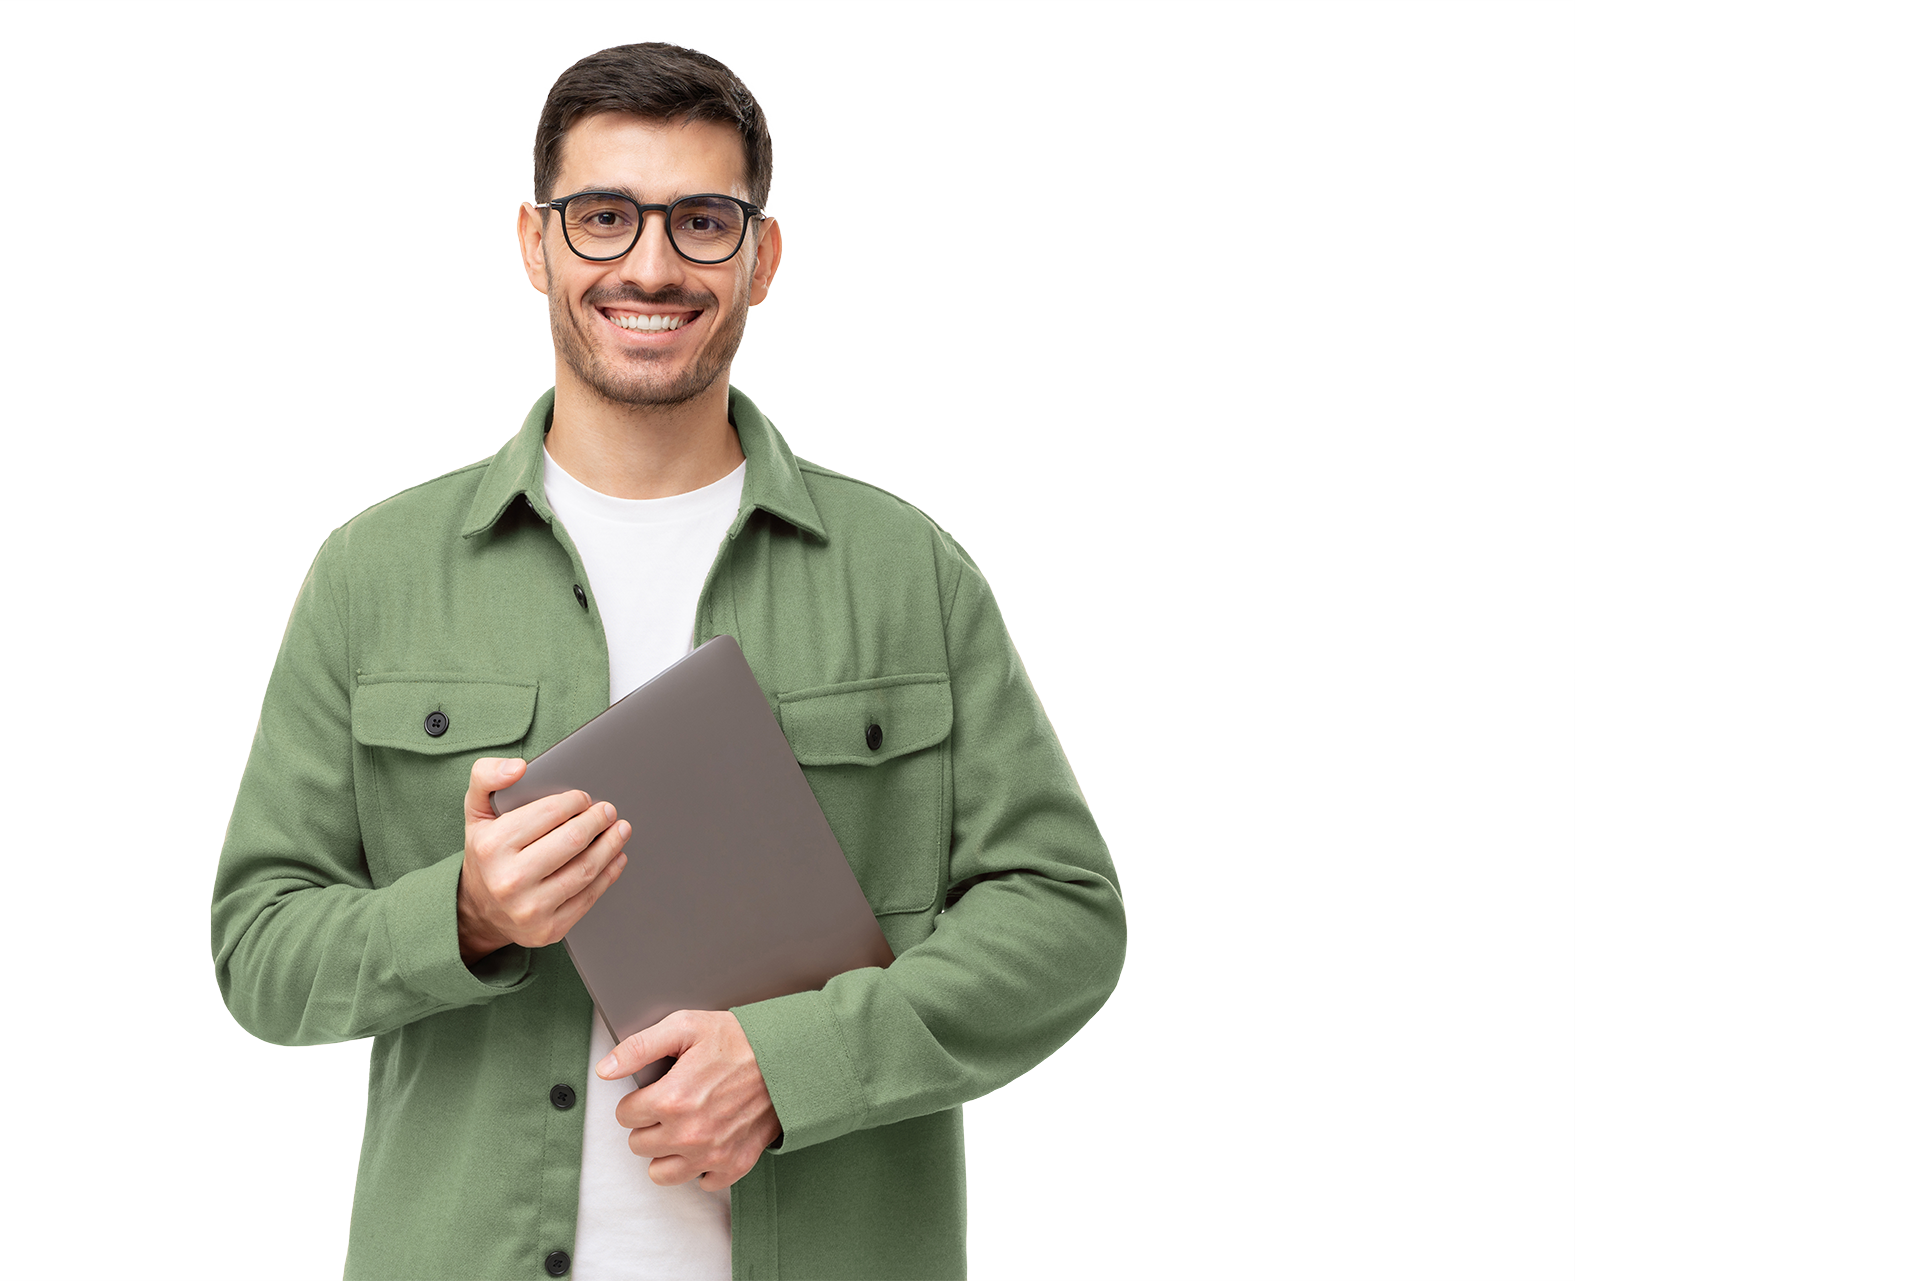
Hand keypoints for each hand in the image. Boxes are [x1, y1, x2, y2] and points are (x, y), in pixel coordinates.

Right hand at [456, 757, 629, 962]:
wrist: (479, 910)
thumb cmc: (486, 853)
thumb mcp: (476, 812)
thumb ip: (487, 777)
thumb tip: (518, 767)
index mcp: (491, 846)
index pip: (549, 813)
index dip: (575, 801)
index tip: (584, 798)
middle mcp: (509, 880)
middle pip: (573, 840)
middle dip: (598, 820)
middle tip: (608, 811)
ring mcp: (530, 908)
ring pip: (586, 869)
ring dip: (610, 845)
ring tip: (620, 830)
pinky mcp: (549, 929)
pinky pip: (589, 897)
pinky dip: (609, 874)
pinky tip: (616, 858)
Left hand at [600, 1010, 781, 1190]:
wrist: (789, 1058)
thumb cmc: (740, 1039)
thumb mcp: (686, 1027)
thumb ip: (639, 1047)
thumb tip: (605, 1069)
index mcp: (672, 1099)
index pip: (625, 1115)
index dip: (638, 1099)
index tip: (655, 1090)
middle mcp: (688, 1133)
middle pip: (639, 1145)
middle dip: (649, 1124)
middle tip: (672, 1105)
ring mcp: (712, 1153)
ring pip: (661, 1173)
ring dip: (667, 1152)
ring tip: (683, 1128)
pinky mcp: (734, 1164)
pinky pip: (701, 1182)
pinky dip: (701, 1166)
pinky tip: (708, 1140)